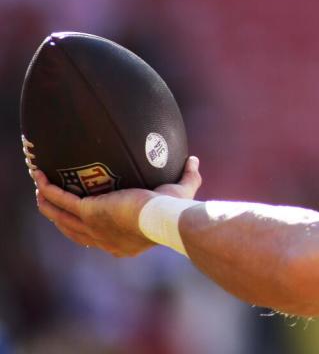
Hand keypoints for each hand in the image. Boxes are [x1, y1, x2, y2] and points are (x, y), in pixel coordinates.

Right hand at [33, 156, 201, 256]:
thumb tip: (193, 160)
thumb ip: (189, 177)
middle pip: (73, 230)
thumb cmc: (176, 211)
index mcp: (122, 243)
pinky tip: (42, 178)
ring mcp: (94, 228)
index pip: (98, 239)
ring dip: (48, 203)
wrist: (166, 219)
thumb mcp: (181, 193)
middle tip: (50, 201)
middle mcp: (104, 240)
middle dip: (59, 216)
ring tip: (40, 190)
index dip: (86, 230)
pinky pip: (63, 200)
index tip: (82, 218)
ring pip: (62, 217)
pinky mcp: (90, 212)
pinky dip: (50, 190)